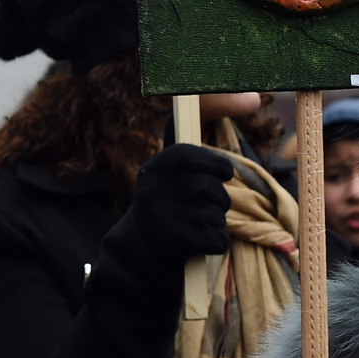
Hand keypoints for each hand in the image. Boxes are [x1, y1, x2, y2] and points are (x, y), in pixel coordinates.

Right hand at [128, 145, 231, 263]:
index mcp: (159, 166)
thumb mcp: (163, 174)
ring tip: (189, 225)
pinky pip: (220, 240)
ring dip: (212, 223)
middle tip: (196, 206)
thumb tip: (173, 113)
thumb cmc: (163, 200)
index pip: (214, 163)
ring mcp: (171, 215)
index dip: (221, 169)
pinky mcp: (181, 242)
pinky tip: (195, 243)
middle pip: (217, 190)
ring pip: (218, 216)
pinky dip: (214, 243)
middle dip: (216, 200)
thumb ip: (177, 147)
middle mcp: (162, 187)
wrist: (136, 243)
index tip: (222, 175)